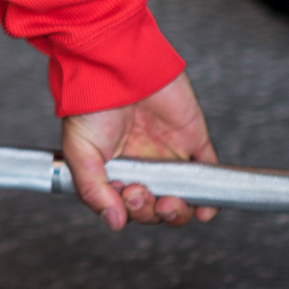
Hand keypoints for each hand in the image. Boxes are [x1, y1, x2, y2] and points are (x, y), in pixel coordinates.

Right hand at [59, 73, 216, 230]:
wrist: (115, 66)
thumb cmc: (90, 104)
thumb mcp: (79, 152)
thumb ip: (94, 190)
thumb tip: (115, 222)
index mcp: (115, 170)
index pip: (128, 207)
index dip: (130, 211)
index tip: (126, 197)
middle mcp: (143, 166)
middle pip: (155, 208)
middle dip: (150, 211)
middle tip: (140, 194)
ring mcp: (170, 156)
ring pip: (181, 197)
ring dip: (178, 212)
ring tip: (168, 203)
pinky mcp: (193, 141)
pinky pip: (206, 173)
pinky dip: (209, 197)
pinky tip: (203, 210)